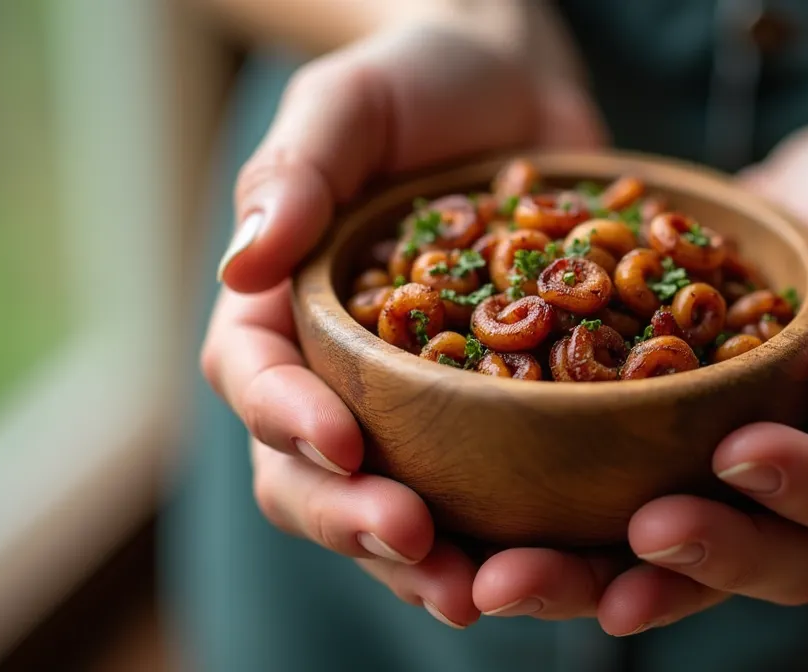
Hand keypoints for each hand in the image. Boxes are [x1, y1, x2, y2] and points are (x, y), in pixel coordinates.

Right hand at [199, 23, 603, 627]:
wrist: (515, 95)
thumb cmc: (414, 85)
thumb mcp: (349, 103)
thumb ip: (294, 171)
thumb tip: (241, 260)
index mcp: (283, 311)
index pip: (255, 380)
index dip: (289, 421)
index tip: (343, 442)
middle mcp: (340, 377)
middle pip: (314, 477)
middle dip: (356, 522)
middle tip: (416, 544)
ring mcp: (418, 407)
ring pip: (400, 510)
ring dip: (430, 566)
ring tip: (480, 595)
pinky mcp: (498, 417)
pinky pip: (496, 493)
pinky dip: (518, 538)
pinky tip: (565, 565)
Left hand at [469, 126, 807, 633]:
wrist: (796, 207)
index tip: (737, 450)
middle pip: (774, 564)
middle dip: (702, 562)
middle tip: (636, 539)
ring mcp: (733, 492)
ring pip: (678, 570)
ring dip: (597, 584)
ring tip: (513, 582)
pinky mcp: (661, 473)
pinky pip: (612, 529)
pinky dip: (554, 545)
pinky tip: (485, 547)